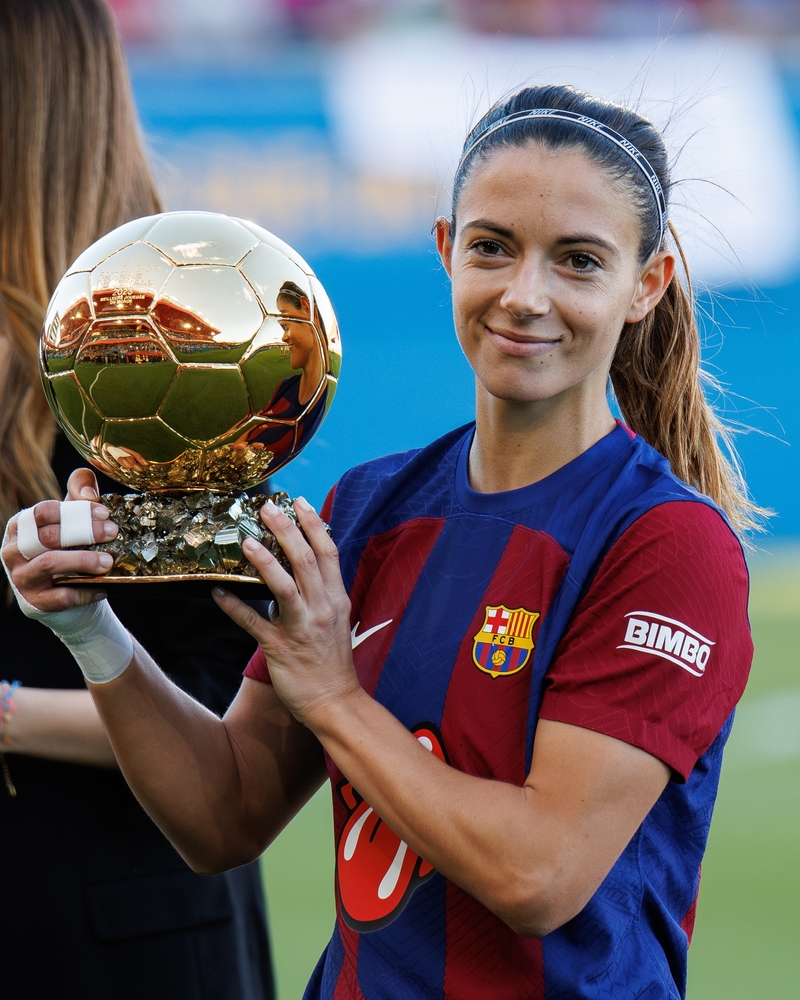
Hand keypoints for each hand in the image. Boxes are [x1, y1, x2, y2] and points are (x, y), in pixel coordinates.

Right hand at [1, 469, 117, 612]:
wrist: (69, 596)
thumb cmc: (69, 550)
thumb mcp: (71, 520)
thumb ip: (78, 496)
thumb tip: (89, 491)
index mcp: (20, 526)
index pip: (42, 512)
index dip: (75, 510)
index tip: (104, 512)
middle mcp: (13, 551)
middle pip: (47, 537)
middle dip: (84, 533)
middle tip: (113, 532)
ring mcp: (21, 578)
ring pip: (49, 564)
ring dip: (83, 560)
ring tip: (109, 561)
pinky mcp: (34, 603)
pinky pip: (59, 596)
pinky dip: (84, 591)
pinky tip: (103, 587)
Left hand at [213, 498, 359, 726]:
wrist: (335, 701)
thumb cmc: (332, 660)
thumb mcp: (334, 619)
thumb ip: (318, 593)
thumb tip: (294, 570)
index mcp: (336, 598)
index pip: (328, 553)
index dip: (314, 525)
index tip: (299, 501)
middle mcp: (322, 608)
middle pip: (305, 560)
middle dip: (286, 530)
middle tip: (267, 508)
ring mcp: (302, 628)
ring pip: (284, 587)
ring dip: (265, 561)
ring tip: (247, 541)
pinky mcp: (281, 648)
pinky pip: (254, 623)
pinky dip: (235, 607)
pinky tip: (218, 592)